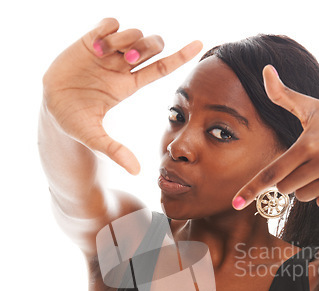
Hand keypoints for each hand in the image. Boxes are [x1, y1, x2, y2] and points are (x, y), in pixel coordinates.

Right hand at [42, 18, 202, 174]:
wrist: (51, 105)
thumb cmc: (76, 122)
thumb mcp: (94, 137)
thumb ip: (115, 151)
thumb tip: (136, 171)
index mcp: (129, 86)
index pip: (161, 69)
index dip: (181, 56)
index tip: (199, 45)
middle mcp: (123, 67)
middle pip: (151, 46)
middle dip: (146, 47)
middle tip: (130, 58)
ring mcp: (108, 53)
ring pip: (132, 32)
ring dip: (124, 39)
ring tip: (102, 53)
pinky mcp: (90, 40)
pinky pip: (109, 23)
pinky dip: (106, 30)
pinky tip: (94, 45)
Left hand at [232, 65, 318, 209]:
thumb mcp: (311, 106)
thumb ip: (283, 95)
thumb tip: (265, 70)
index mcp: (306, 144)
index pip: (271, 173)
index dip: (251, 189)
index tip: (235, 203)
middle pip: (285, 188)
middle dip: (288, 179)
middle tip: (306, 162)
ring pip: (303, 197)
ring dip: (306, 187)